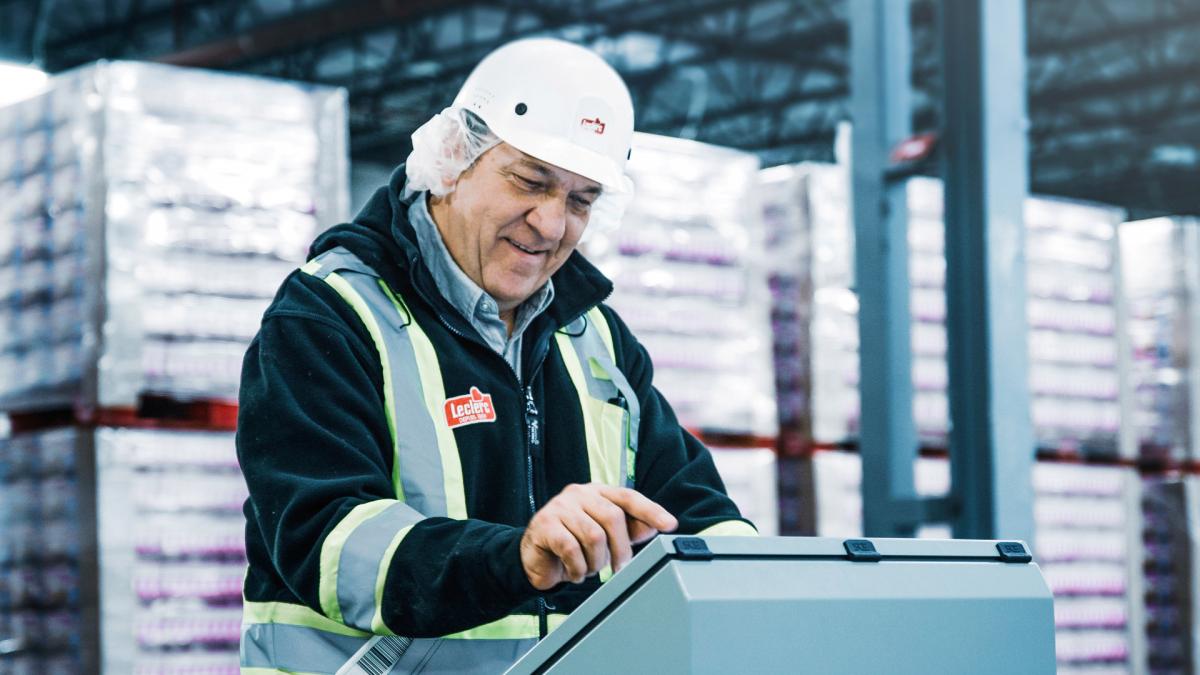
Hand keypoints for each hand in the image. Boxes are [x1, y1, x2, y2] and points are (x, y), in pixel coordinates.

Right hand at [520, 483, 677, 589]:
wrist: (534, 557)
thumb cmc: (573, 543)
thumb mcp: (604, 537)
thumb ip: (629, 529)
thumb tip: (655, 526)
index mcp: (597, 493)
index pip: (628, 497)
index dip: (651, 510)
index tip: (670, 525)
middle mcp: (579, 494)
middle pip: (613, 517)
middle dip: (621, 549)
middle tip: (619, 568)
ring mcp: (560, 507)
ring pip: (593, 535)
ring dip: (596, 562)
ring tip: (589, 569)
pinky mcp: (544, 525)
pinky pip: (571, 549)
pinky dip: (578, 568)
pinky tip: (575, 572)